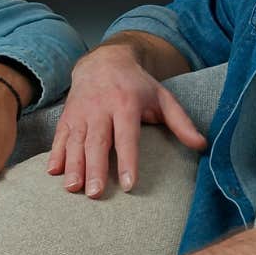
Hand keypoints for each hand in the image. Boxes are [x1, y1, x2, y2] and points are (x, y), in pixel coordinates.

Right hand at [48, 44, 206, 197]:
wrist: (103, 61)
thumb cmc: (137, 84)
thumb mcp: (162, 97)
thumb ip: (181, 122)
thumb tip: (202, 145)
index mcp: (126, 104)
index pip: (126, 136)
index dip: (127, 161)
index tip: (128, 184)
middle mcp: (100, 108)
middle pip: (97, 142)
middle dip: (94, 168)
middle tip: (95, 193)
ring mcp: (81, 112)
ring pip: (76, 141)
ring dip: (73, 165)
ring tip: (72, 189)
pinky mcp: (67, 116)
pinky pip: (60, 136)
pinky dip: (55, 154)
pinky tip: (53, 172)